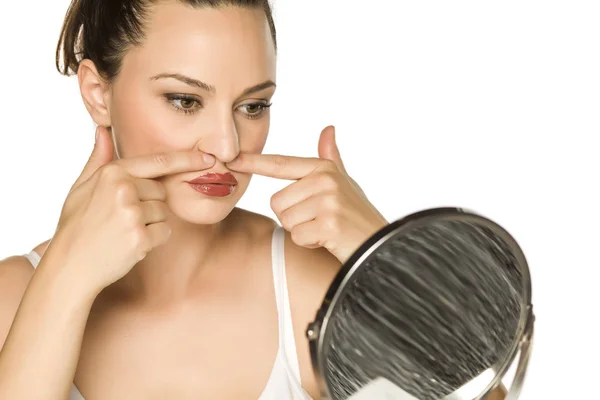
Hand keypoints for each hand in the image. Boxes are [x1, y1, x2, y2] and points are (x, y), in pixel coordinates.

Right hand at [45, 127, 215, 294]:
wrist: (70, 265)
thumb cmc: (77, 225)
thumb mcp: (80, 187)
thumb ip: (98, 159)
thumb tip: (104, 130)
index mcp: (112, 173)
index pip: (159, 162)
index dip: (187, 159)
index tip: (208, 158)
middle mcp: (124, 189)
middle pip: (162, 191)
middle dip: (150, 203)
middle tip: (122, 218)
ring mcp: (133, 214)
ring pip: (164, 212)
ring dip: (150, 223)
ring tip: (122, 231)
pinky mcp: (140, 238)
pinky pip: (164, 232)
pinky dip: (153, 240)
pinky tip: (129, 244)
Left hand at [226, 126, 386, 262]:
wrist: (380, 244)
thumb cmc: (357, 214)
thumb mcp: (345, 182)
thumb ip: (331, 157)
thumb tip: (328, 128)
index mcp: (324, 168)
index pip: (281, 164)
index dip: (254, 162)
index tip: (232, 159)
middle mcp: (325, 180)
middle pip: (278, 202)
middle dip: (294, 218)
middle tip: (320, 220)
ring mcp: (328, 201)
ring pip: (285, 220)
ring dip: (302, 231)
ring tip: (325, 229)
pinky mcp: (329, 223)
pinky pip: (297, 236)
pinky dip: (310, 244)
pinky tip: (328, 240)